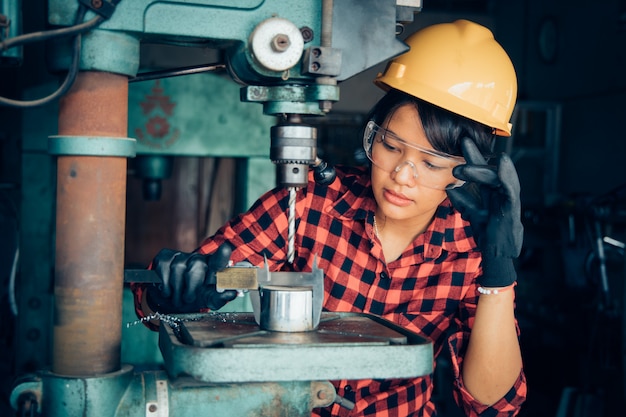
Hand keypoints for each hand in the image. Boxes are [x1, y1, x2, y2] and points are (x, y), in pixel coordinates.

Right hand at [146, 243, 237, 312]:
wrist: (171, 301)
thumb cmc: (195, 298)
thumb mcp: (208, 300)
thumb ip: (221, 297)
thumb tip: (232, 293)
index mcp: (213, 267)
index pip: (219, 259)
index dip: (222, 255)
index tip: (225, 249)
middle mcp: (198, 259)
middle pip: (196, 268)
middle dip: (191, 289)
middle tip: (190, 299)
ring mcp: (181, 257)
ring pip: (178, 270)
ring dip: (177, 292)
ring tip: (179, 298)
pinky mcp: (165, 257)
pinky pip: (164, 272)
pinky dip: (165, 288)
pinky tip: (168, 291)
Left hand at [446, 137, 522, 286]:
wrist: (497, 256)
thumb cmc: (489, 235)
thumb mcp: (473, 214)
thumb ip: (463, 201)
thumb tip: (449, 187)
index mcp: (492, 193)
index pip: (481, 171)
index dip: (473, 156)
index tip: (461, 140)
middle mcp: (502, 193)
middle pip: (489, 171)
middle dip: (475, 158)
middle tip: (460, 147)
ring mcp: (508, 200)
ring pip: (497, 178)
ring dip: (480, 171)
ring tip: (463, 167)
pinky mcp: (512, 209)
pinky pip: (511, 190)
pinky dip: (507, 176)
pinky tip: (502, 164)